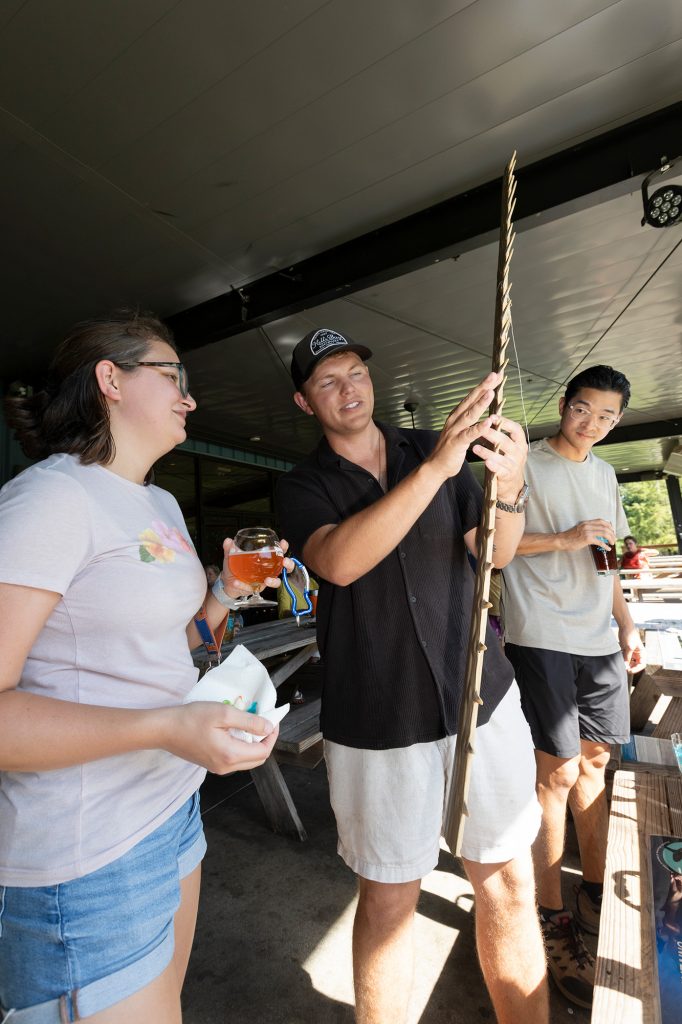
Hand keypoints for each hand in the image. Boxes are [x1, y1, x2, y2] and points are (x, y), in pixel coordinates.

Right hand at [161, 702, 278, 773]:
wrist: (164, 729)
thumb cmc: (191, 719)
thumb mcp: (223, 714)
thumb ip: (249, 722)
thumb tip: (268, 728)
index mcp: (231, 755)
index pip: (263, 751)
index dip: (272, 736)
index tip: (272, 721)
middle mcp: (226, 767)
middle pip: (257, 759)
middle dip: (264, 741)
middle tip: (263, 722)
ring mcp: (217, 767)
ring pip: (246, 760)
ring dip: (252, 744)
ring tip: (249, 724)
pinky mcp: (210, 764)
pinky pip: (234, 758)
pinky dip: (241, 746)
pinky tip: (234, 731)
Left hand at [220, 537, 293, 598]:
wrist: (227, 583)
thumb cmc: (234, 568)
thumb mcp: (231, 557)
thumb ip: (229, 549)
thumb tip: (228, 540)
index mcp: (265, 559)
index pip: (278, 552)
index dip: (283, 548)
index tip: (283, 543)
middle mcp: (269, 570)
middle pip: (285, 568)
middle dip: (289, 564)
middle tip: (284, 561)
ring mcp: (265, 580)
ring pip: (276, 582)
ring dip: (273, 581)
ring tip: (266, 580)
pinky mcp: (257, 589)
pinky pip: (254, 589)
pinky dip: (244, 586)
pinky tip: (237, 582)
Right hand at [427, 372, 502, 480]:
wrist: (436, 466)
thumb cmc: (450, 449)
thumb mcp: (461, 430)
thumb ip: (469, 419)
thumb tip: (480, 408)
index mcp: (457, 416)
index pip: (471, 397)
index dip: (482, 386)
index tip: (493, 376)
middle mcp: (454, 420)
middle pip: (470, 401)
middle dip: (482, 388)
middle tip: (494, 376)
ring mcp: (454, 431)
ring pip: (469, 415)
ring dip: (480, 404)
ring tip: (490, 393)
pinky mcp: (456, 443)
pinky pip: (469, 434)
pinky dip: (478, 428)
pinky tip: (487, 422)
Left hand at [470, 414, 527, 498]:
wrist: (512, 485)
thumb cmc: (506, 461)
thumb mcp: (505, 448)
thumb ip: (497, 437)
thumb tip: (484, 423)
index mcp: (520, 443)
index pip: (516, 429)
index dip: (505, 422)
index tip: (493, 416)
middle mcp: (519, 453)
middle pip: (506, 441)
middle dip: (493, 434)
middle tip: (480, 428)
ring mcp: (514, 465)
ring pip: (501, 456)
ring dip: (487, 452)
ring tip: (475, 447)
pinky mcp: (508, 476)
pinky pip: (500, 470)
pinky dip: (493, 466)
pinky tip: (486, 462)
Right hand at [559, 519, 615, 550]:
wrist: (562, 540)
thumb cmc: (570, 537)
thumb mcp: (580, 529)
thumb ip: (588, 529)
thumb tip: (597, 533)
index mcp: (586, 522)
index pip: (601, 521)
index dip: (609, 525)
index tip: (612, 530)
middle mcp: (587, 525)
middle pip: (605, 527)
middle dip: (612, 533)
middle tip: (614, 538)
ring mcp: (587, 531)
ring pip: (604, 533)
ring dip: (611, 538)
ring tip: (612, 543)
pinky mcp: (587, 539)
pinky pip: (600, 541)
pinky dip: (605, 545)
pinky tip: (608, 548)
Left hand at [619, 624, 645, 672]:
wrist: (624, 626)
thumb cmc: (629, 635)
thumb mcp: (628, 647)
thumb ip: (627, 657)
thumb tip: (625, 667)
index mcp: (642, 653)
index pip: (642, 665)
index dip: (636, 669)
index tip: (629, 670)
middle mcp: (638, 654)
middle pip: (636, 665)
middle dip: (630, 667)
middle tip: (624, 668)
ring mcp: (633, 653)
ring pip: (630, 663)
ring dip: (626, 664)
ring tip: (621, 664)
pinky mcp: (627, 651)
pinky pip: (626, 659)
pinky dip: (623, 660)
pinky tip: (619, 659)